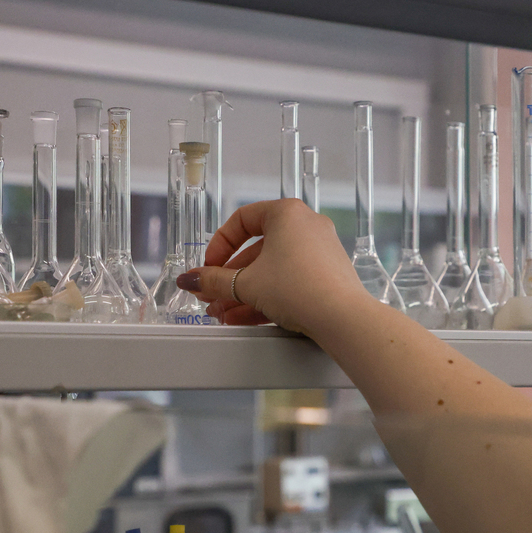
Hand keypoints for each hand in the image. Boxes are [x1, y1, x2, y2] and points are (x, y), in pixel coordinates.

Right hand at [177, 199, 366, 333]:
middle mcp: (306, 226)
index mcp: (287, 213)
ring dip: (244, 292)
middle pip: (256, 251)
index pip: (242, 220)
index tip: (209, 268)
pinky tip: (245, 318)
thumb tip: (190, 280)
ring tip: (223, 314)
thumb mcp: (246, 284)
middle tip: (211, 296)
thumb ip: (213, 281)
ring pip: (272, 270)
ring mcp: (319, 251)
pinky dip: (267, 296)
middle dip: (230, 278)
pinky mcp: (327, 275)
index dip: (219, 245)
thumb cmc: (297, 288)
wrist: (341, 318)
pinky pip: (290, 281)